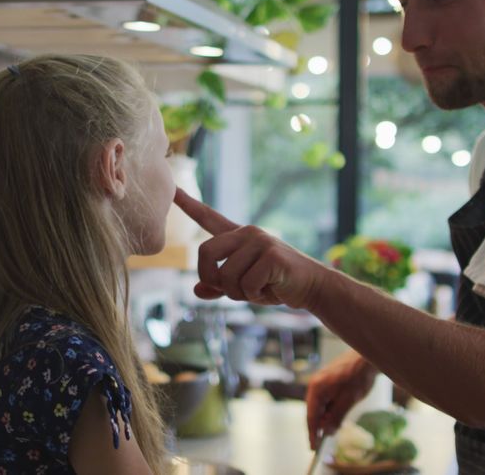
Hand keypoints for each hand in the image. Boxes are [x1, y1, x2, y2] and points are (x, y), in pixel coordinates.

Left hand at [173, 188, 330, 309]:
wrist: (312, 287)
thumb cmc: (275, 284)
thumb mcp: (243, 286)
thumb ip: (219, 286)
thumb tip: (196, 290)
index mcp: (237, 236)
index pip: (208, 216)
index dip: (188, 203)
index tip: (172, 189)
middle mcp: (247, 233)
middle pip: (205, 251)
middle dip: (211, 278)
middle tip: (230, 290)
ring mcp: (260, 241)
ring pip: (226, 276)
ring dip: (239, 293)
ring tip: (259, 289)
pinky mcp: (271, 255)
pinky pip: (246, 284)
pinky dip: (255, 295)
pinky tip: (271, 289)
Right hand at [305, 351, 378, 448]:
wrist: (367, 357)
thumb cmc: (358, 377)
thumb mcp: (348, 401)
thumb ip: (336, 417)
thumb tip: (327, 432)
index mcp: (316, 389)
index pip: (311, 416)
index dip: (312, 433)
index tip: (313, 447)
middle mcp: (315, 384)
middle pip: (314, 411)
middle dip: (321, 425)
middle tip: (329, 436)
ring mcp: (321, 381)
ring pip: (321, 405)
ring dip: (328, 416)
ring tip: (338, 423)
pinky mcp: (328, 380)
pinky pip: (326, 398)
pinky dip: (331, 408)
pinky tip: (341, 410)